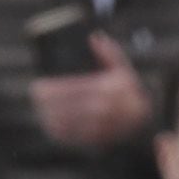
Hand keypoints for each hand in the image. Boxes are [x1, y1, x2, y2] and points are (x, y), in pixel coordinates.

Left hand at [27, 38, 146, 150]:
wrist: (143, 122)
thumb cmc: (129, 91)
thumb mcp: (124, 68)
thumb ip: (109, 53)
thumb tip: (94, 37)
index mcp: (108, 89)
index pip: (73, 90)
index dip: (53, 90)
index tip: (38, 86)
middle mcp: (103, 110)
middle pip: (67, 107)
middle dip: (47, 102)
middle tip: (35, 94)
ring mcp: (99, 128)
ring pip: (67, 124)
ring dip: (49, 116)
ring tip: (40, 107)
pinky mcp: (94, 141)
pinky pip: (73, 138)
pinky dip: (58, 131)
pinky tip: (50, 122)